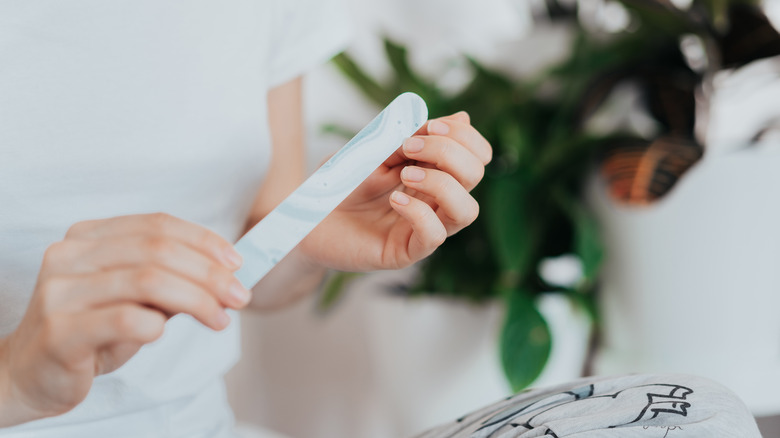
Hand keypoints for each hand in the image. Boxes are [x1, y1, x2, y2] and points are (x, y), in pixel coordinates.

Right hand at [0, 213, 249, 425]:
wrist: (30, 374)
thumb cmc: (91, 331)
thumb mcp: (133, 298)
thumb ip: (170, 281)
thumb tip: (226, 275)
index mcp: (88, 237)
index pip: (157, 225)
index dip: (203, 240)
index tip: (236, 262)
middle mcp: (70, 255)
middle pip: (157, 250)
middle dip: (209, 273)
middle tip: (240, 296)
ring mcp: (60, 291)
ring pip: (147, 280)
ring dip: (196, 299)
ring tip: (220, 319)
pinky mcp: (60, 330)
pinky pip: (124, 318)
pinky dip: (156, 324)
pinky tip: (164, 334)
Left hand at [300, 111, 491, 270]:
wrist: (305, 214)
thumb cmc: (340, 181)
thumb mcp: (377, 148)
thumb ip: (415, 134)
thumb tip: (462, 118)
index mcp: (434, 172)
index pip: (477, 156)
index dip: (464, 137)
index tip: (431, 125)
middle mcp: (436, 201)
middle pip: (475, 175)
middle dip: (449, 152)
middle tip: (409, 146)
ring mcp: (423, 228)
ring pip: (467, 210)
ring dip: (442, 184)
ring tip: (405, 175)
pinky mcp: (405, 251)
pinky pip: (434, 236)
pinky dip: (419, 213)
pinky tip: (395, 200)